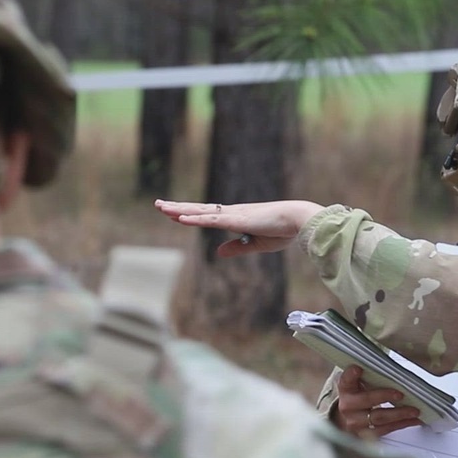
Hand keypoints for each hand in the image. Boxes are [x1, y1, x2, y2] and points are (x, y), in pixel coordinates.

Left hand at [154, 199, 326, 256]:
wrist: (300, 220)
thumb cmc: (283, 230)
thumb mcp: (256, 244)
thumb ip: (237, 247)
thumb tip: (218, 253)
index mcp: (237, 218)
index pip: (207, 216)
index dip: (188, 214)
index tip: (171, 212)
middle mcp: (232, 213)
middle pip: (198, 210)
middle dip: (177, 208)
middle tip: (158, 204)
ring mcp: (234, 215)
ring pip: (201, 213)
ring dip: (180, 210)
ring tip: (161, 207)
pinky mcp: (239, 219)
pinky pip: (212, 220)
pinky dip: (196, 219)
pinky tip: (181, 218)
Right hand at [333, 365, 423, 437]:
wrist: (349, 420)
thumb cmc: (359, 397)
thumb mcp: (359, 384)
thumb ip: (370, 376)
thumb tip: (394, 369)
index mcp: (346, 389)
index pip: (346, 380)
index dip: (351, 375)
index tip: (358, 369)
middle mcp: (348, 407)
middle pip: (366, 401)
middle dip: (384, 396)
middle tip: (400, 394)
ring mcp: (357, 423)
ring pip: (379, 418)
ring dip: (399, 414)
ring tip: (414, 410)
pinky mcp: (367, 435)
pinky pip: (387, 429)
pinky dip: (403, 424)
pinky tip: (414, 420)